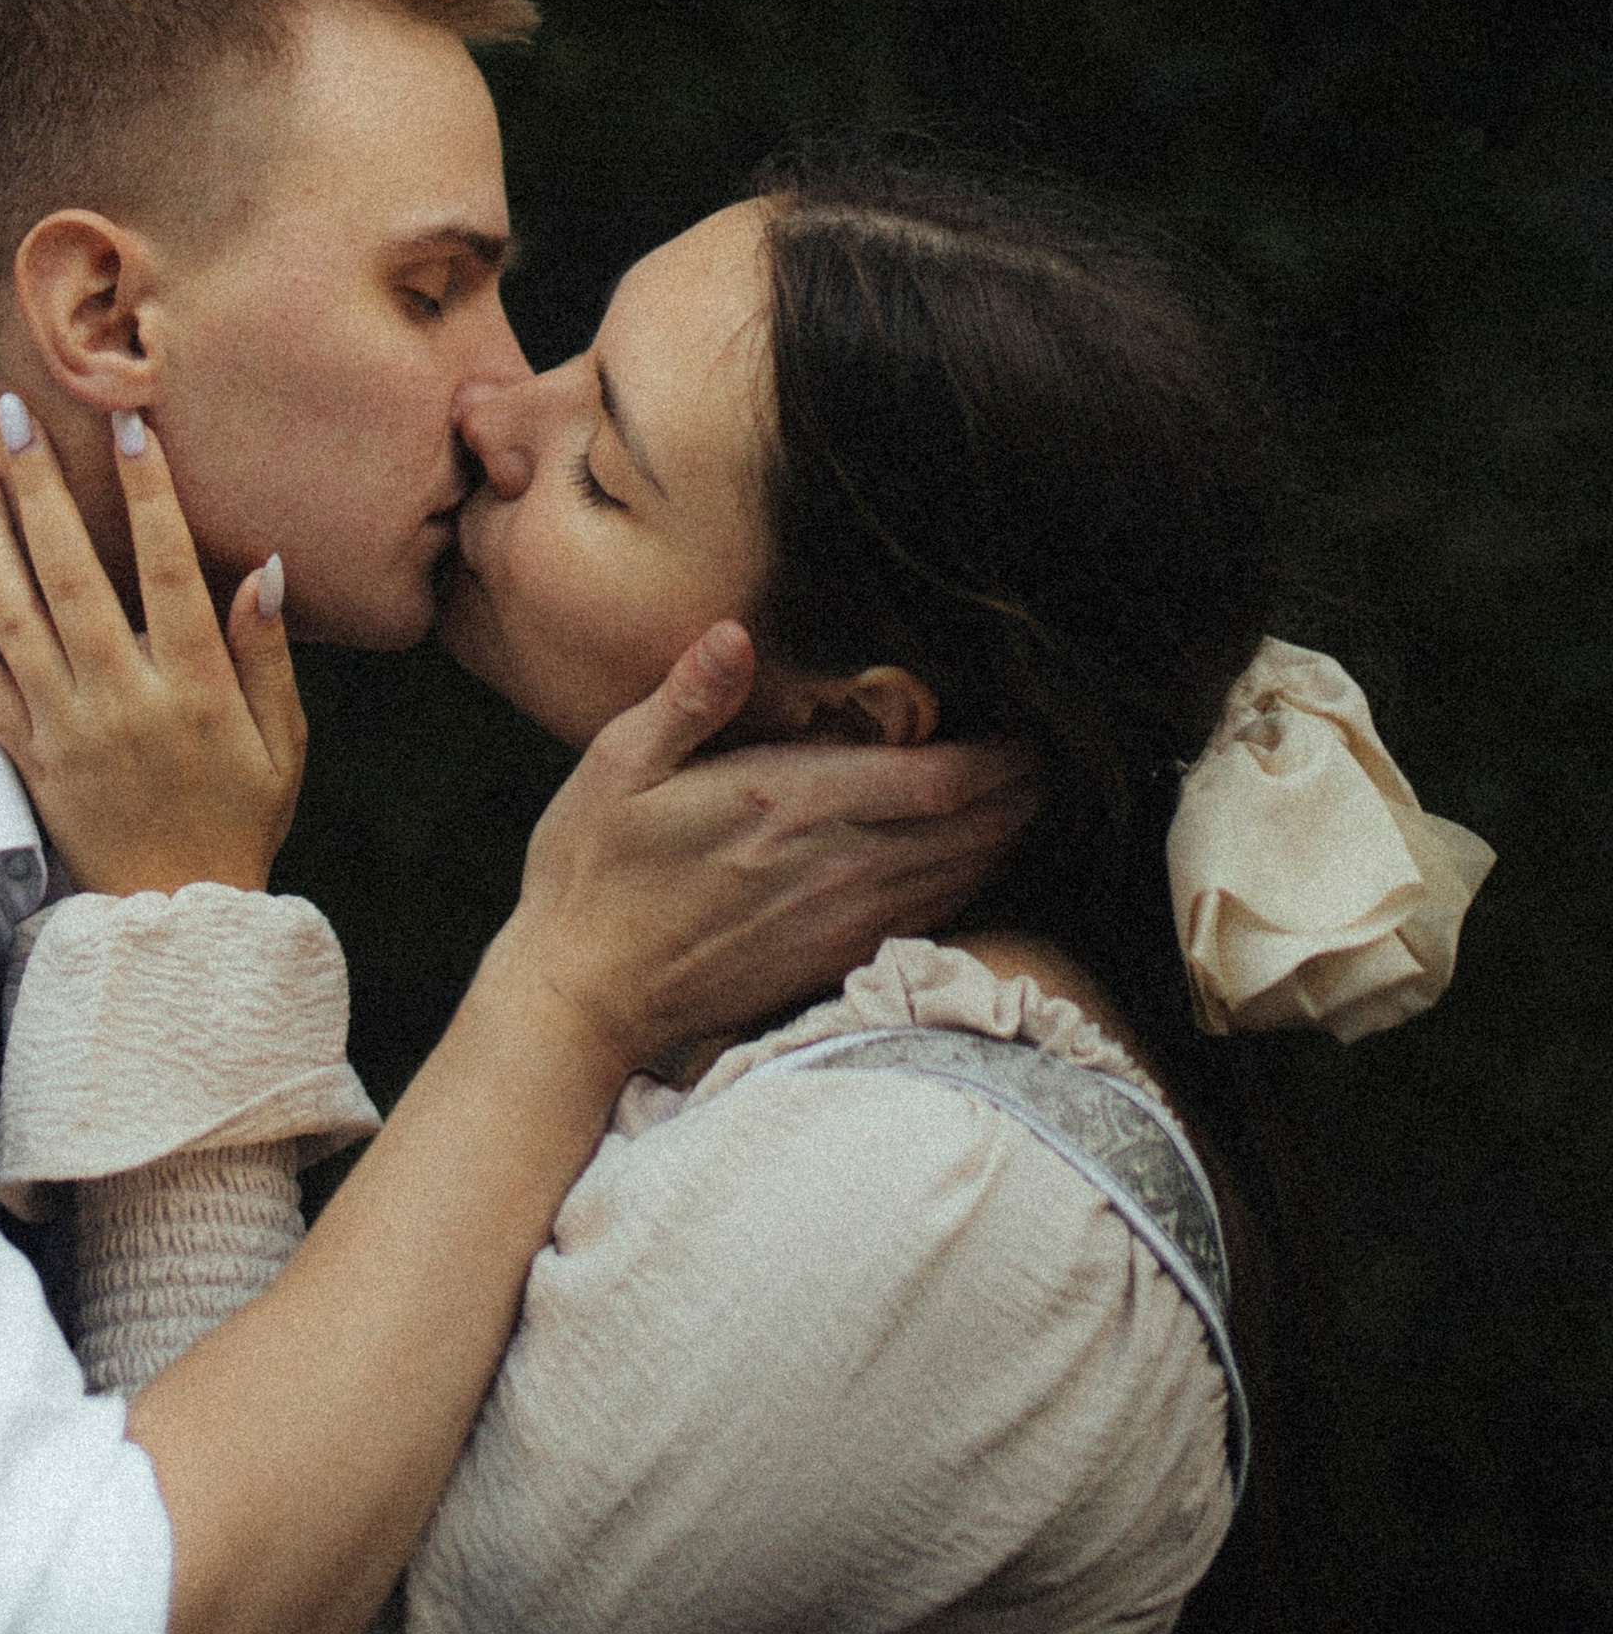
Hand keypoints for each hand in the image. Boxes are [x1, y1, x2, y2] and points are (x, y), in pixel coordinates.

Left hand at [0, 401, 306, 894]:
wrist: (175, 923)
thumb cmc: (240, 819)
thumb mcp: (283, 744)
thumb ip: (267, 655)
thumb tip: (265, 565)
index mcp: (191, 690)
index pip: (167, 571)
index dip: (150, 496)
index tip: (131, 425)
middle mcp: (118, 701)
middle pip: (71, 577)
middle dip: (42, 488)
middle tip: (15, 411)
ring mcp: (61, 729)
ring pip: (11, 617)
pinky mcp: (22, 758)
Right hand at [489, 623, 1033, 1077]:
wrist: (582, 999)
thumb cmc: (591, 875)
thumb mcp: (616, 767)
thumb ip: (687, 700)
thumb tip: (734, 634)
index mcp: (788, 806)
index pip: (935, 781)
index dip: (999, 757)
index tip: (1029, 725)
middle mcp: (832, 867)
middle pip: (970, 828)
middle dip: (1021, 790)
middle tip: (1052, 752)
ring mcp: (840, 921)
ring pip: (960, 873)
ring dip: (1005, 834)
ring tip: (1031, 795)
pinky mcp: (833, 959)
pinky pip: (930, 914)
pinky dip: (967, 880)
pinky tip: (973, 858)